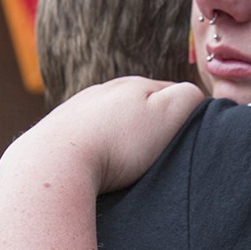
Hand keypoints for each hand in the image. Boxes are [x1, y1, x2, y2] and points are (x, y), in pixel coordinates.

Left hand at [9, 77, 203, 193]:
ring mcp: (76, 109)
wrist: (54, 163)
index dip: (185, 117)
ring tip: (125, 164)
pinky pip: (86, 137)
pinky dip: (96, 148)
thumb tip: (197, 96)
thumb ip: (189, 98)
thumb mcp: (167, 115)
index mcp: (134, 84)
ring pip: (111, 120)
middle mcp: (103, 90)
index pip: (173, 93)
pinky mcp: (56, 132)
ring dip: (121, 138)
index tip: (187, 142)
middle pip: (139, 105)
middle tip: (158, 156)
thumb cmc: (117, 144)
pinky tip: (96, 165)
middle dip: (151, 126)